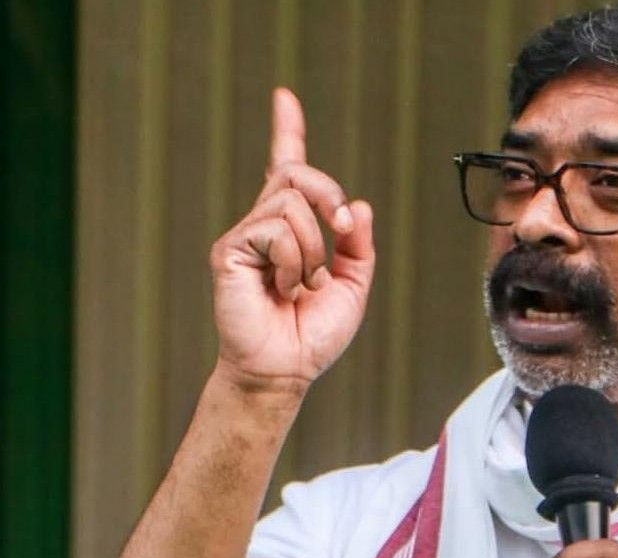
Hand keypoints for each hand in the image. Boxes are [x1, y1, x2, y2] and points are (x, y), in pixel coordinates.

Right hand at [209, 87, 374, 391]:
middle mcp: (264, 224)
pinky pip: (276, 231)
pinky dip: (292, 263)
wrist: (286, 369)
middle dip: (328, 194)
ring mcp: (245, 235)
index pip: (286, 169)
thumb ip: (358, 244)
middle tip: (341, 231)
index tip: (284, 97)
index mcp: (292, 229)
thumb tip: (356, 204)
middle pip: (296, 172)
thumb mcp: (353, 285)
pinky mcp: (228, 249)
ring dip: (312, 249)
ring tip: (298, 285)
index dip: (287, 131)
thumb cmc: (314, 333)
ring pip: (292, 204)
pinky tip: (280, 289)